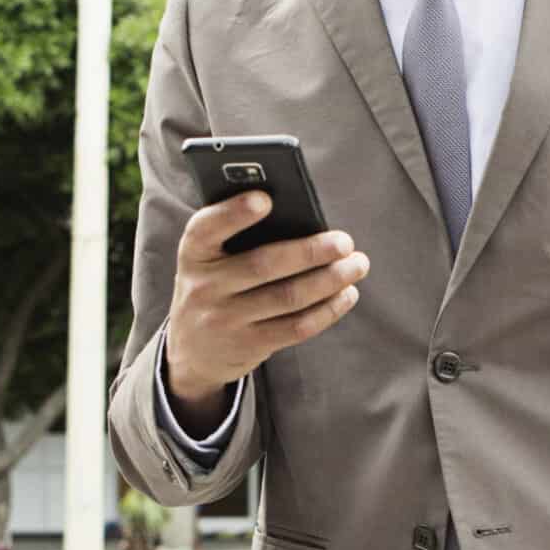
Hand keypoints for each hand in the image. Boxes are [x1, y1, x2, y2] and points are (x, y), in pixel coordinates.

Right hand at [164, 192, 367, 404]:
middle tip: (345, 241)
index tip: (266, 198)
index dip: (234, 213)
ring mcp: (225, 320)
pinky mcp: (248, 345)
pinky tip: (347, 294)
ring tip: (357, 265)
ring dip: (330, 280)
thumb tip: (304, 221)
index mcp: (193, 252)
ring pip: (288, 297)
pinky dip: (327, 310)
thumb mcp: (210, 260)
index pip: (206, 228)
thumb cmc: (215, 286)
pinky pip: (296, 327)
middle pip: (264, 264)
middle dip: (310, 251)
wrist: (192, 350)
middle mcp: (204, 286)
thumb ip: (239, 238)